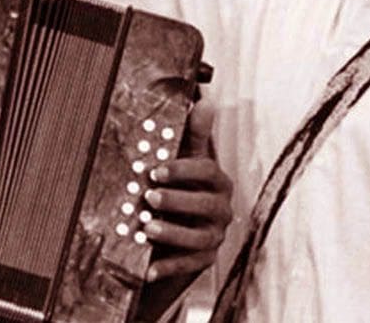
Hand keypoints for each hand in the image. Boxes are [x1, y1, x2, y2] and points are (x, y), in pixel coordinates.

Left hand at [142, 100, 232, 280]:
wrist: (181, 228)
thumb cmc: (184, 187)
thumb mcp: (187, 161)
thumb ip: (194, 135)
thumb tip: (205, 103)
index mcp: (218, 182)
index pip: (207, 172)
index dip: (183, 170)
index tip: (156, 170)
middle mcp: (221, 209)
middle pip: (205, 205)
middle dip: (177, 201)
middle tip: (149, 196)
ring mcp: (214, 236)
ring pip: (199, 238)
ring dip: (173, 233)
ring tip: (148, 229)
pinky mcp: (204, 260)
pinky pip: (189, 265)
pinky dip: (169, 266)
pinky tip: (149, 267)